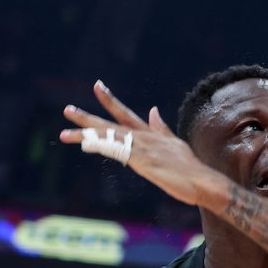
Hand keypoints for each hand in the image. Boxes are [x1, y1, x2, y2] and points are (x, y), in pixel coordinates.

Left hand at [60, 80, 220, 206]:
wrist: (203, 181)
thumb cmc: (191, 169)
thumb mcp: (175, 144)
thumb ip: (162, 128)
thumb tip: (153, 110)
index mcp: (151, 135)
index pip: (126, 114)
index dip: (110, 101)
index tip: (97, 86)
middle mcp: (144, 137)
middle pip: (111, 124)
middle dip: (88, 117)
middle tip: (67, 109)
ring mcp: (142, 147)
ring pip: (108, 138)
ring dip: (85, 135)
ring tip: (64, 133)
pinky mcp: (141, 159)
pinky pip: (115, 150)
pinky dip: (98, 145)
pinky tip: (84, 143)